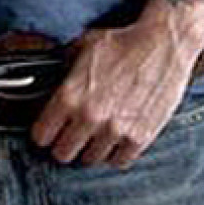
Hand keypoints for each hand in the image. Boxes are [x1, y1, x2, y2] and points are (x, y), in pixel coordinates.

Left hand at [29, 20, 202, 168]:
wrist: (162, 45)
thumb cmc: (122, 42)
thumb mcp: (82, 46)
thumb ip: (62, 66)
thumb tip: (48, 76)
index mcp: (70, 95)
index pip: (41, 135)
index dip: (42, 132)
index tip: (46, 129)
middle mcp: (90, 117)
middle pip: (62, 154)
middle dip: (63, 144)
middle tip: (69, 134)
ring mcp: (115, 131)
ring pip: (90, 160)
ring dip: (89, 148)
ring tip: (93, 134)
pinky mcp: (139, 138)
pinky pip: (118, 162)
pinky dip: (114, 153)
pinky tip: (114, 138)